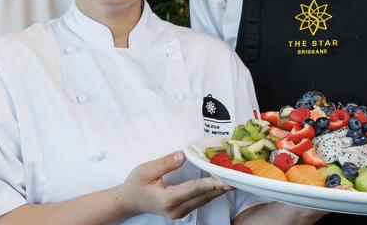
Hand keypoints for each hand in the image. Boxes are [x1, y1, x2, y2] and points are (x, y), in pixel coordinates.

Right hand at [117, 151, 231, 219]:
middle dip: (220, 185)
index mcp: (167, 200)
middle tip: (237, 175)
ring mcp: (180, 212)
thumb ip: (166, 163)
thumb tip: (183, 154)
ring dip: (218, 189)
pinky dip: (211, 191)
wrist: (129, 201)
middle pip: (203, 196)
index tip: (226, 179)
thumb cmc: (136, 184)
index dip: (211, 183)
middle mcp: (176, 209)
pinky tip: (219, 183)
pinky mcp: (182, 211)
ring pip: (204, 200)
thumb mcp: (146, 170)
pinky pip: (200, 201)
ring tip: (232, 177)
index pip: (193, 189)